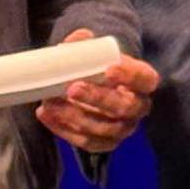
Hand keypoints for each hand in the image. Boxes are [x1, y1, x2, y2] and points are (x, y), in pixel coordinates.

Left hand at [35, 37, 158, 156]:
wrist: (95, 86)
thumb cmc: (99, 66)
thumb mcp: (96, 51)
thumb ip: (85, 45)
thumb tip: (70, 45)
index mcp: (143, 81)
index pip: (144, 79)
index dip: (129, 75)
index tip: (108, 68)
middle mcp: (138, 108)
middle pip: (123, 107)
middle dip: (97, 98)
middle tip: (72, 88)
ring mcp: (123, 129)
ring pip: (103, 129)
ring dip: (73, 116)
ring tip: (50, 101)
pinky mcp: (105, 143)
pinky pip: (86, 142)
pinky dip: (62, 129)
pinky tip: (45, 114)